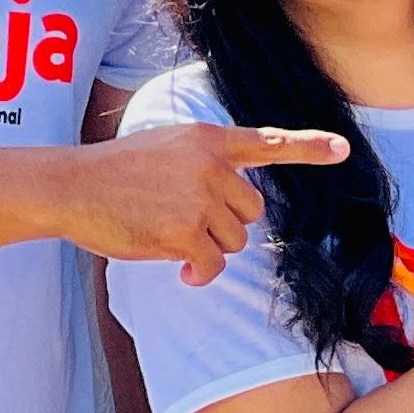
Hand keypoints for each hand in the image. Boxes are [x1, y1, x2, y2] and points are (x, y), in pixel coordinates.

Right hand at [59, 121, 352, 283]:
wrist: (70, 187)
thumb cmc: (113, 173)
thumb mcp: (164, 148)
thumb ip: (203, 164)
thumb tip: (235, 205)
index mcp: (206, 140)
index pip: (267, 143)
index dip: (309, 148)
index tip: (343, 149)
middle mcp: (210, 165)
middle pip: (250, 212)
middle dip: (223, 225)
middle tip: (181, 219)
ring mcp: (199, 198)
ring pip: (234, 241)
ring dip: (208, 248)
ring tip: (168, 234)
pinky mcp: (185, 231)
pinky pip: (213, 264)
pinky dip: (199, 272)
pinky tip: (178, 268)